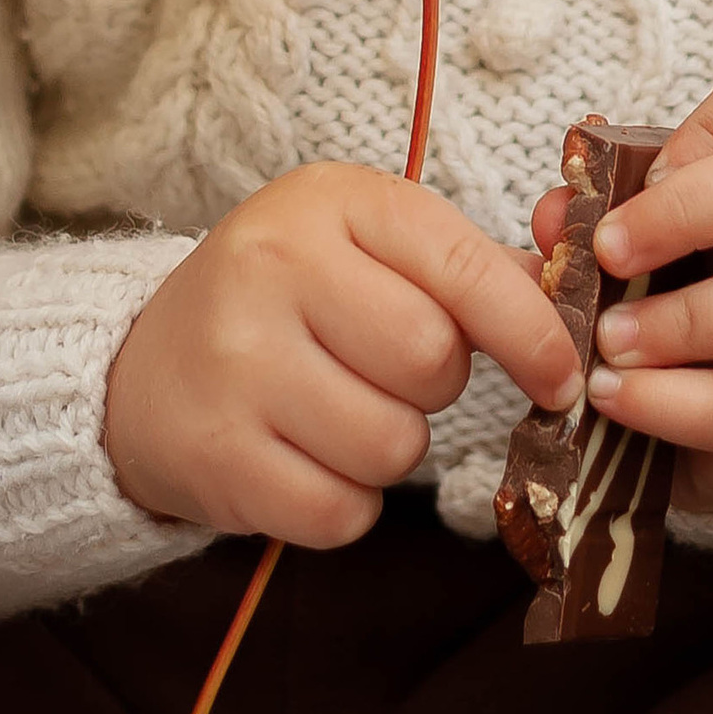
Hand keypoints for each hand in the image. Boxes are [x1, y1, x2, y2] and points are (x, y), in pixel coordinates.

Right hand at [107, 162, 581, 549]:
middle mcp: (273, 267)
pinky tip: (303, 457)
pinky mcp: (218, 455)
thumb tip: (570, 295)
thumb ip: (466, 266)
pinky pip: (344, 511)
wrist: (142, 369)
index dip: (530, 330)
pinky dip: (343, 502)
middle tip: (385, 373)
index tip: (560, 374)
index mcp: (326, 202)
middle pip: (432, 361)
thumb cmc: (283, 300)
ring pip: (394, 446)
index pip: (461, 266)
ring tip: (336, 411)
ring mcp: (238, 362)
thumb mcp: (363, 246)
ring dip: (388, 447)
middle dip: (435, 387)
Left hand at [529, 57, 712, 515]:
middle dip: (688, 210)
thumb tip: (557, 212)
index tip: (650, 167)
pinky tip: (610, 393)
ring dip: (683, 320)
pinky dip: (667, 401)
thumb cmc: (671, 300)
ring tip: (606, 339)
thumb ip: (594, 215)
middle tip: (608, 251)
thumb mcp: (637, 242)